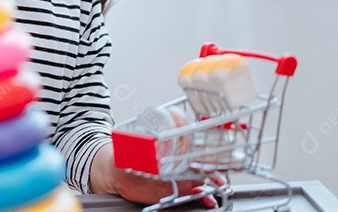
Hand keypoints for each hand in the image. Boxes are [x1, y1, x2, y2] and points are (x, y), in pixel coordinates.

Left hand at [91, 143, 225, 206]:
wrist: (117, 175)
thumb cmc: (122, 156)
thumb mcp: (127, 147)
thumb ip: (131, 143)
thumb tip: (132, 138)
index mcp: (167, 146)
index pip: (185, 141)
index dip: (196, 144)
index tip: (203, 146)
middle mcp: (176, 159)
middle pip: (199, 158)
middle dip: (213, 161)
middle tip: (220, 167)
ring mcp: (179, 174)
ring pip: (202, 175)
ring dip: (214, 179)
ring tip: (220, 184)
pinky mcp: (178, 188)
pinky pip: (195, 192)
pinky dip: (205, 197)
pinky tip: (210, 199)